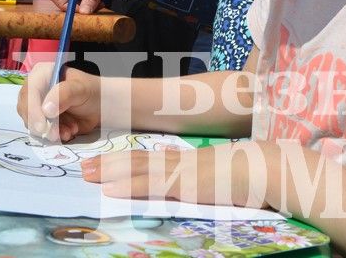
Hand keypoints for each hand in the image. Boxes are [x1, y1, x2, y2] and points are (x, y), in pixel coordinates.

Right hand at [16, 62, 101, 141]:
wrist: (99, 106)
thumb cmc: (90, 91)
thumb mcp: (80, 88)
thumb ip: (64, 94)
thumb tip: (46, 110)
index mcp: (41, 75)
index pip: (29, 91)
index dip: (32, 109)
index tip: (42, 125)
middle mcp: (35, 91)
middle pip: (26, 109)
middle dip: (41, 124)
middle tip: (56, 134)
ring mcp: (37, 107)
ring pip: (32, 124)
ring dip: (51, 131)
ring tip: (70, 129)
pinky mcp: (43, 122)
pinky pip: (41, 133)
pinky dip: (56, 136)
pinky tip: (70, 131)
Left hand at [82, 141, 272, 208]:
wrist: (261, 168)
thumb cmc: (243, 173)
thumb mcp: (212, 169)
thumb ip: (190, 168)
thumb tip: (170, 161)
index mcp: (184, 160)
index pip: (147, 158)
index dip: (121, 160)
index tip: (101, 162)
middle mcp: (177, 162)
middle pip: (136, 161)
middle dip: (108, 164)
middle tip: (84, 167)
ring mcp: (179, 172)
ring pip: (138, 170)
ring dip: (110, 172)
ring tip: (87, 174)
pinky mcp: (184, 184)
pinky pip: (151, 185)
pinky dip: (128, 186)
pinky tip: (110, 188)